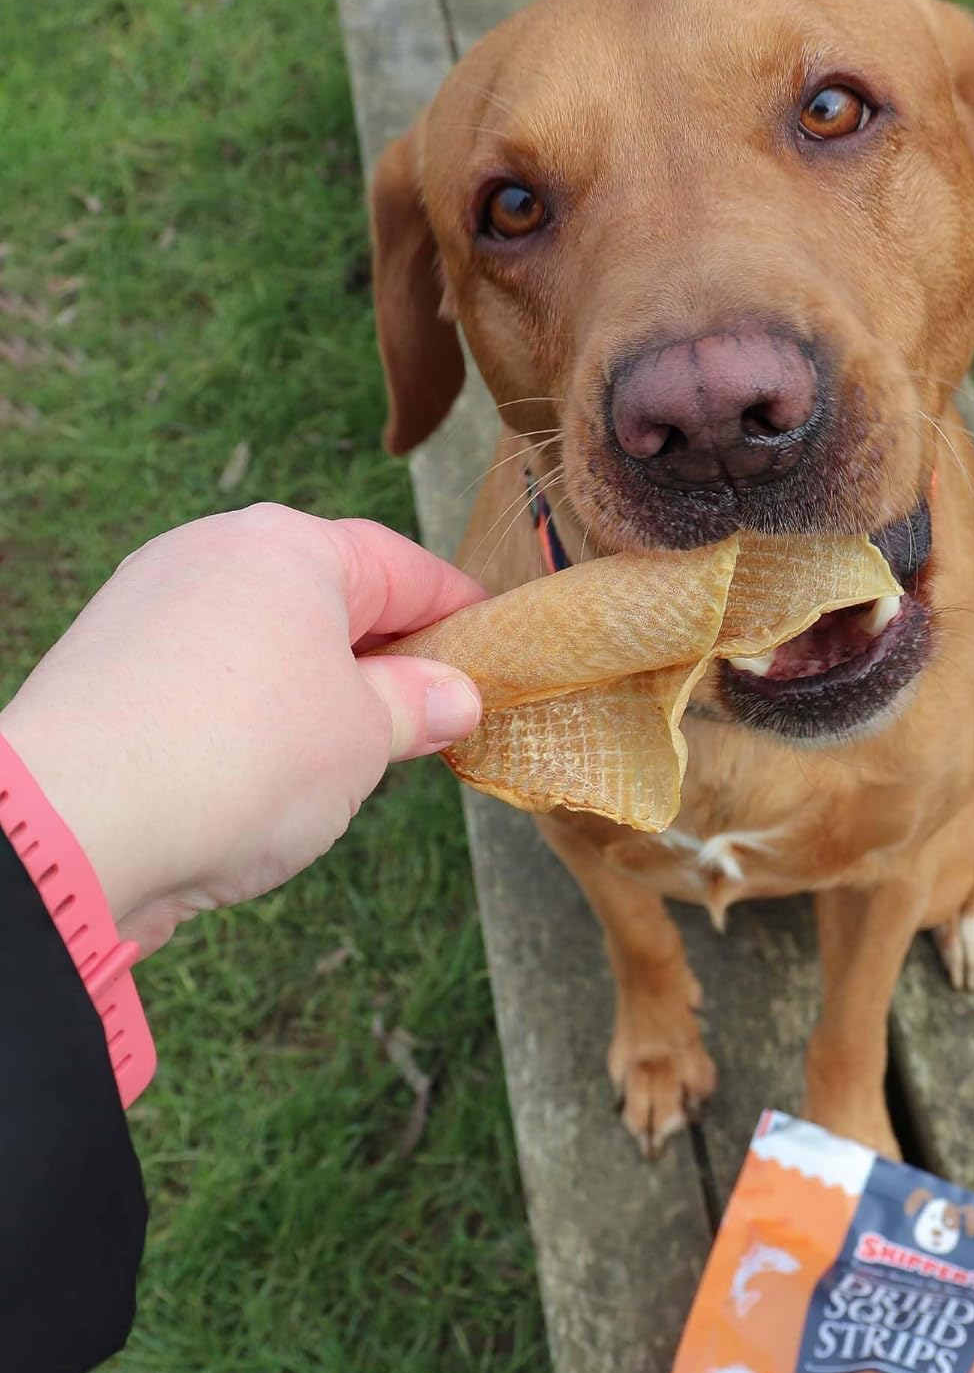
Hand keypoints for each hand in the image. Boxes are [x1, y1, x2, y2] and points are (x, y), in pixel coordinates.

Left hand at [0, 504, 486, 954]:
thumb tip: (456, 695)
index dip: (462, 613)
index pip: (406, 567)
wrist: (75, 826)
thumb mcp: (366, 734)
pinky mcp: (110, 664)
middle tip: (435, 717)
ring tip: (355, 756)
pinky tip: (269, 770)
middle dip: (390, 656)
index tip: (499, 652)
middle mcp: (214, 553)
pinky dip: (256, 710)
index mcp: (290, 546)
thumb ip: (420, 704)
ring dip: (322, 689)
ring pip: (270, 638)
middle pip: (333, 597)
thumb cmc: (243, 758)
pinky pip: (214, 674)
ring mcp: (151, 604)